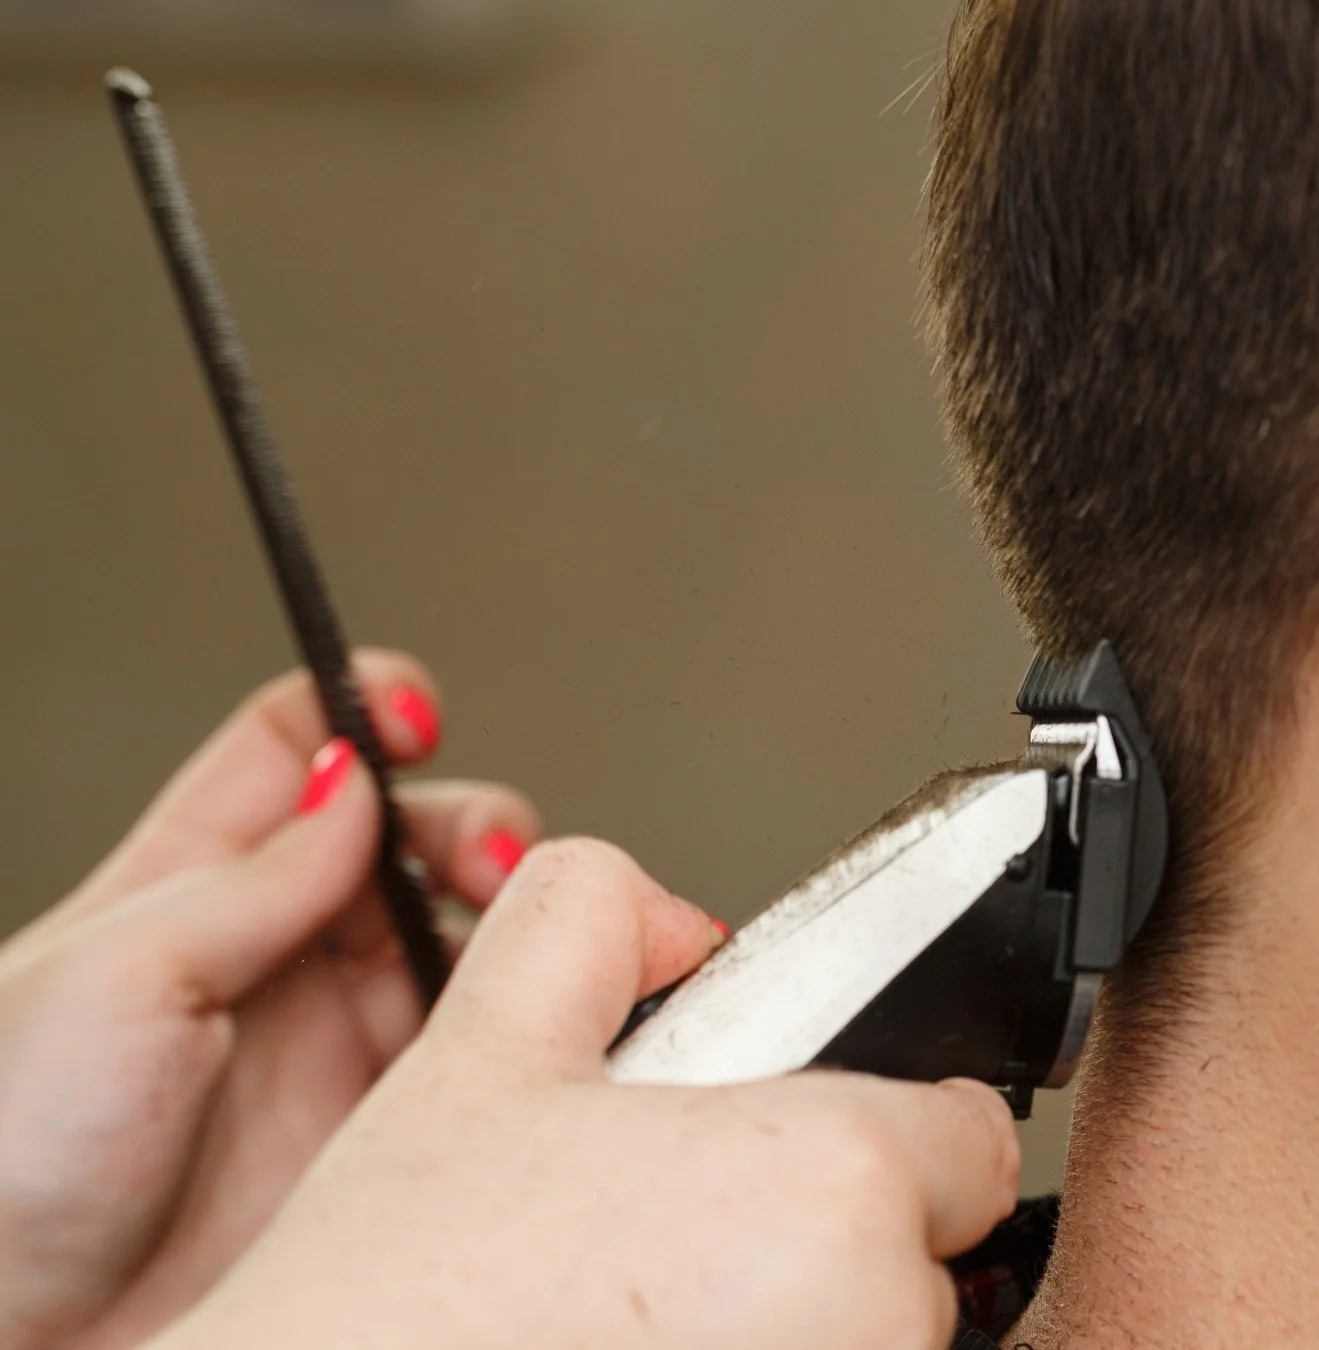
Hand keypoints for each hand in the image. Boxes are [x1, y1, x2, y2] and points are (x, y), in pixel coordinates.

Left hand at [0, 650, 540, 1349]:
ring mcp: (338, 1037)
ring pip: (467, 930)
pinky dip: (533, 1011)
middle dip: (469, 822)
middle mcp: (276, 949)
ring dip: (518, 912)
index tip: (416, 716)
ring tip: (529, 933)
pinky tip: (535, 1009)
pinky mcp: (391, 1123)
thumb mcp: (112, 980)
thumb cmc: (5, 1158)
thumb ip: (251, 877)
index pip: (293, 748)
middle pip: (409, 833)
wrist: (28, 1340)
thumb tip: (355, 780)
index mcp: (186, 882)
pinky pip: (487, 1040)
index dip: (364, 711)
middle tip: (488, 861)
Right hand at [155, 839, 1021, 1349]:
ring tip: (655, 1329)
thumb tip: (668, 914)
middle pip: (922, 1261)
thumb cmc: (385, 1312)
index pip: (970, 1142)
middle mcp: (875, 1320)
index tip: (796, 1168)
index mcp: (836, 1180)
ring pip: (881, 1347)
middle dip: (824, 1247)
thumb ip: (586, 925)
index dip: (879, 1140)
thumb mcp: (477, 1059)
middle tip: (682, 1261)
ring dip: (800, 1331)